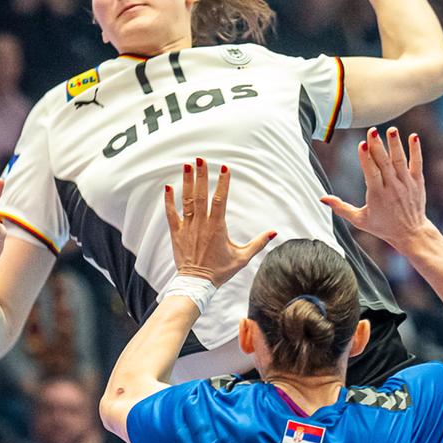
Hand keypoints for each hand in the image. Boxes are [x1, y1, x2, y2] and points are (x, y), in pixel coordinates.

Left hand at [163, 158, 275, 287]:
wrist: (197, 284)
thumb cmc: (220, 271)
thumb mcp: (242, 258)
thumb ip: (258, 243)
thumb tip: (274, 232)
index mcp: (217, 227)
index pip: (220, 200)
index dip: (223, 183)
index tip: (224, 168)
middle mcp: (201, 224)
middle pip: (201, 195)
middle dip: (202, 175)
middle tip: (201, 159)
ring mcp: (188, 228)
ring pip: (187, 201)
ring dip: (187, 182)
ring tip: (187, 165)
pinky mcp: (177, 233)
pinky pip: (171, 214)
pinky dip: (169, 201)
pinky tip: (168, 187)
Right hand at [322, 127, 430, 250]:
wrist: (410, 233)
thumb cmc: (382, 226)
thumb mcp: (359, 220)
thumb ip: (341, 208)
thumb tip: (322, 198)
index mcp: (377, 196)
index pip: (371, 173)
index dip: (366, 158)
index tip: (362, 144)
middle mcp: (392, 188)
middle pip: (384, 164)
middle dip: (378, 147)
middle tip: (372, 131)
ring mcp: (406, 184)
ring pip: (400, 161)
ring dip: (395, 144)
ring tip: (391, 129)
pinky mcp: (417, 182)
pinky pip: (416, 163)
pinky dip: (415, 150)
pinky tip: (413, 136)